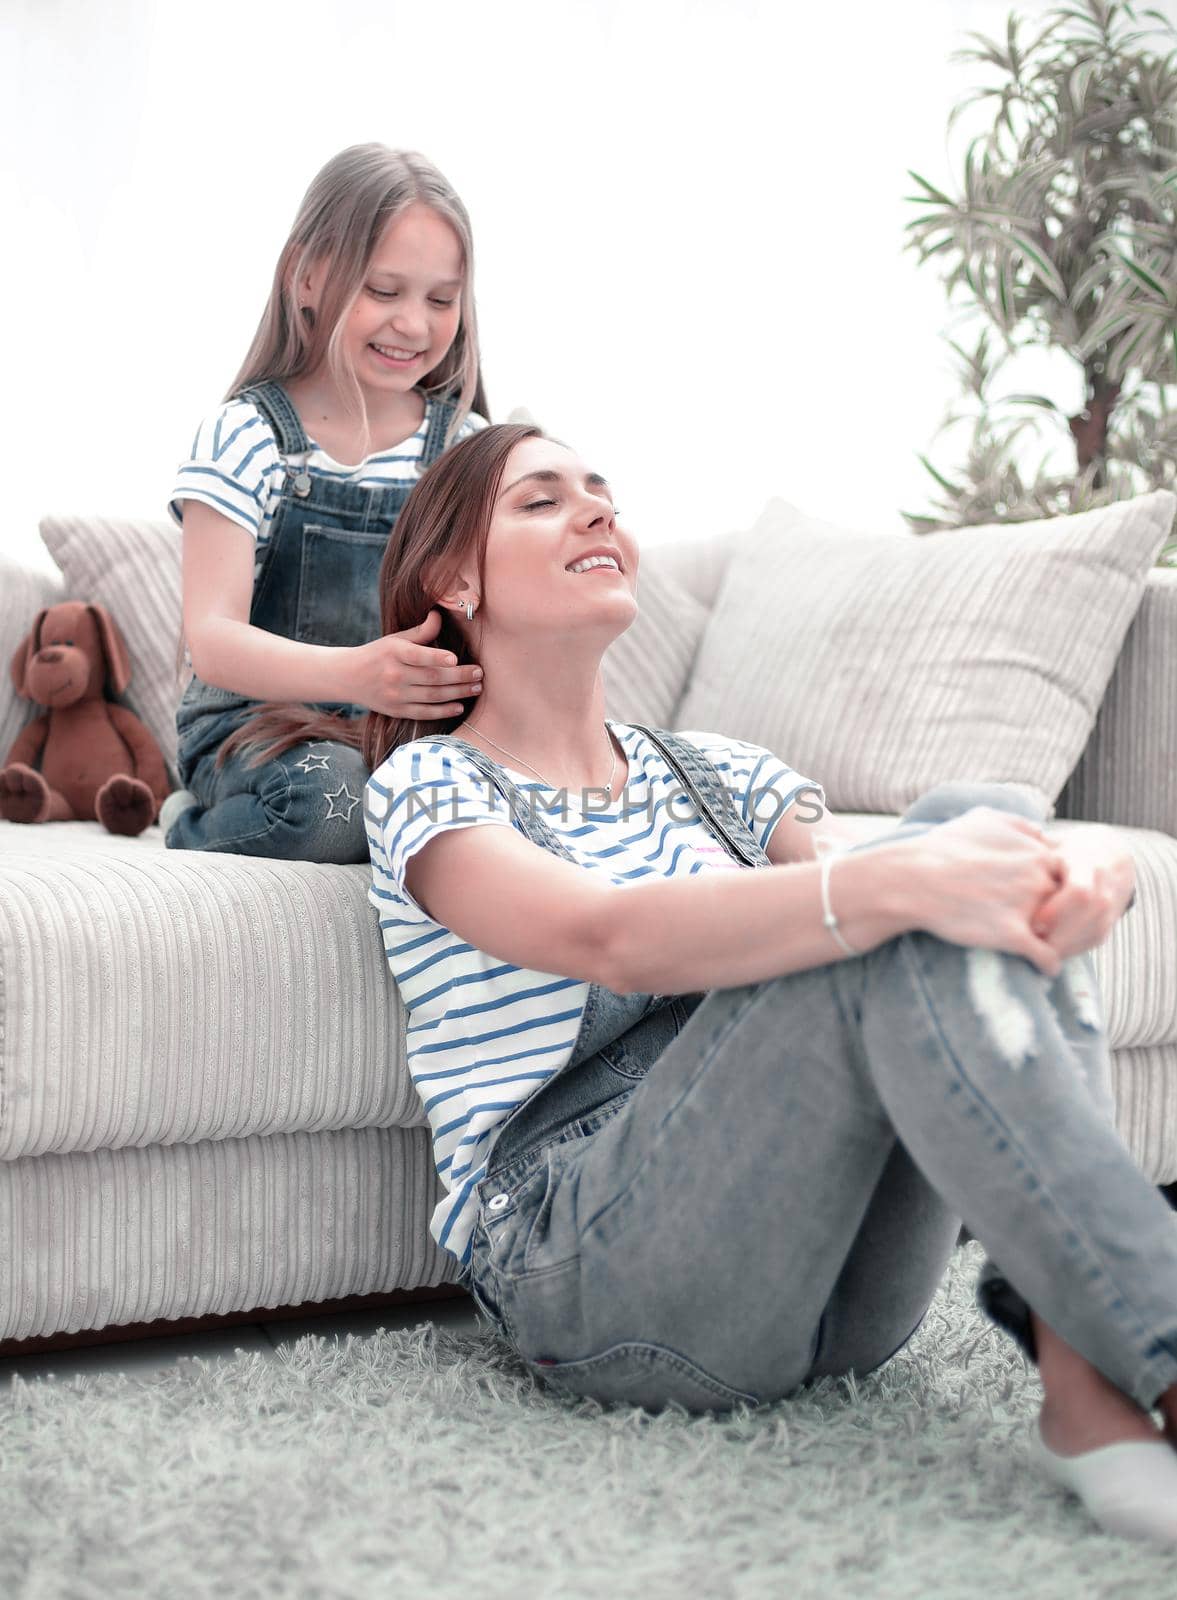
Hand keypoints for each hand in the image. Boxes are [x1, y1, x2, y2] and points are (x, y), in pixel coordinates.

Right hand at [344, 609, 482, 718]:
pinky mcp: (397, 711)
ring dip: (457, 693)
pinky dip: (443, 711)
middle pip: (432, 678)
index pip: (417, 656)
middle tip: (480, 674)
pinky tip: (459, 706)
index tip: (455, 658)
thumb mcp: (395, 639)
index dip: (436, 657)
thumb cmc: (378, 654)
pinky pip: (424, 713)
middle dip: (459, 677)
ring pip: (432, 696)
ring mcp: (395, 695)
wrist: (348, 677)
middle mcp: (394, 675)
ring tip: (476, 688)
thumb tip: (439, 615)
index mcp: (394, 653)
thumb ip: (420, 631)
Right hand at [910, 807, 1066, 975]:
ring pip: (1061, 932)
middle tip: (1055, 930)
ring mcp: (1027, 908)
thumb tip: (1041, 830)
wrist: (912, 878)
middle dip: (1063, 918)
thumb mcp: (984, 820)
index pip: (1067, 876)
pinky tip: (1043, 969)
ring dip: (1060, 943)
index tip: (1048, 902)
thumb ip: (1020, 824)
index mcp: (1037, 853)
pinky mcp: (1012, 936)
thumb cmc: (943, 848)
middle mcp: (1038, 879)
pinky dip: (1048, 965)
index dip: (1056, 891)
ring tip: (1054, 952)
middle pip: (1067, 904)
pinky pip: (1046, 957)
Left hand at [1030, 826, 1133, 959]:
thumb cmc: (1065, 852)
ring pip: (1093, 931)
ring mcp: (1111, 905)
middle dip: (1060, 933)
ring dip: (1065, 946)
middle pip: (1088, 915)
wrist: (1109, 857)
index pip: (1079, 891)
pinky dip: (1071, 950)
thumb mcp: (1051, 846)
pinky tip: (1049, 953)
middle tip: (1032, 943)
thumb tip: (999, 864)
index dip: (1057, 911)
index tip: (1034, 924)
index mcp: (1087, 862)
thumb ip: (1031, 855)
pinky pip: (1093, 941)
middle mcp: (1104, 884)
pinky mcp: (1109, 923)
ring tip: (1037, 951)